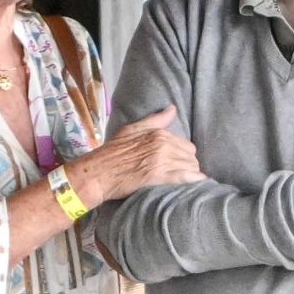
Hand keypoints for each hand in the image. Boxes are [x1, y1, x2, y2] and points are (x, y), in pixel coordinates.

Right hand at [69, 107, 204, 204]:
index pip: (186, 144)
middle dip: (187, 165)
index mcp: (159, 134)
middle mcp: (163, 145)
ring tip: (182, 181)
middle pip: (190, 156)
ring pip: (191, 167)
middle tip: (179, 173)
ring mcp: (162, 160)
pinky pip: (187, 177)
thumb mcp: (132, 129)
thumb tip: (173, 109)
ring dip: (189, 174)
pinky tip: (194, 184)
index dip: (183, 155)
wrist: (99, 173)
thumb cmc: (112, 152)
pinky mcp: (160, 176)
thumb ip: (155, 120)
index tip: (176, 163)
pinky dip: (193, 181)